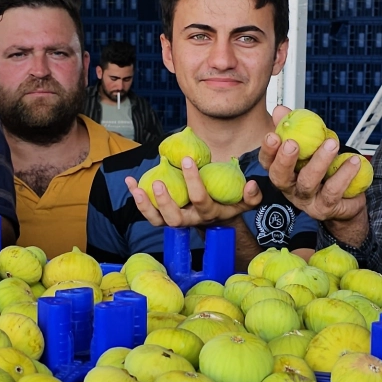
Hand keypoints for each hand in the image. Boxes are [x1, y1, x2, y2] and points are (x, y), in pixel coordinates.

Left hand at [124, 158, 260, 228]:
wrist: (217, 219)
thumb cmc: (229, 203)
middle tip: (159, 182)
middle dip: (165, 202)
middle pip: (176, 219)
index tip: (187, 160)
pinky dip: (137, 199)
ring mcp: (176, 220)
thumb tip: (251, 185)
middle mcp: (191, 220)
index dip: (193, 182)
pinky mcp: (164, 218)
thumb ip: (251, 195)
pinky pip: (149, 213)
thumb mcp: (244, 201)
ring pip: (158, 221)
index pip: (200, 200)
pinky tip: (130, 182)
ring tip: (136, 187)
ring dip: (145, 205)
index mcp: (209, 214)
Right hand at [258, 105, 367, 224]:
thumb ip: (295, 128)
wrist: (347, 199)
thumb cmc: (325, 170)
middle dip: (285, 159)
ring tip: (332, 143)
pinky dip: (344, 174)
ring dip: (319, 161)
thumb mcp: (310, 146)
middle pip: (280, 177)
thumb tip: (280, 110)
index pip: (268, 163)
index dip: (267, 150)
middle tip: (292, 143)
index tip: (273, 136)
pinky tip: (354, 161)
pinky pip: (333, 191)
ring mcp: (307, 201)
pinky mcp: (326, 208)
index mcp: (283, 172)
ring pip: (308, 182)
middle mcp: (291, 189)